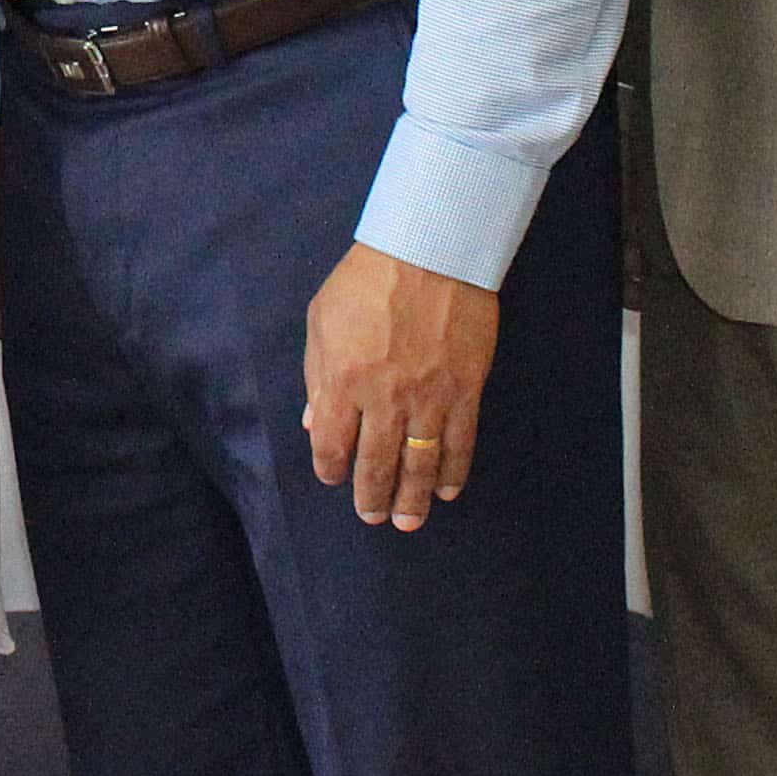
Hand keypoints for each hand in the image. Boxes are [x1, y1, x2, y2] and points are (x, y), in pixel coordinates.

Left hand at [304, 242, 497, 531]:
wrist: (428, 253)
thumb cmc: (365, 281)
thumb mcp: (321, 321)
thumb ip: (316, 376)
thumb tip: (312, 422)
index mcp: (342, 382)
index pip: (333, 444)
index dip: (332, 468)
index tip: (334, 478)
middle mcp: (384, 399)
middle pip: (376, 464)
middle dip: (372, 496)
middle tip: (373, 518)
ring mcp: (428, 399)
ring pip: (420, 464)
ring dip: (414, 497)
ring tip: (408, 521)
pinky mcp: (464, 392)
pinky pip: (459, 444)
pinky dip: (454, 472)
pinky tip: (449, 490)